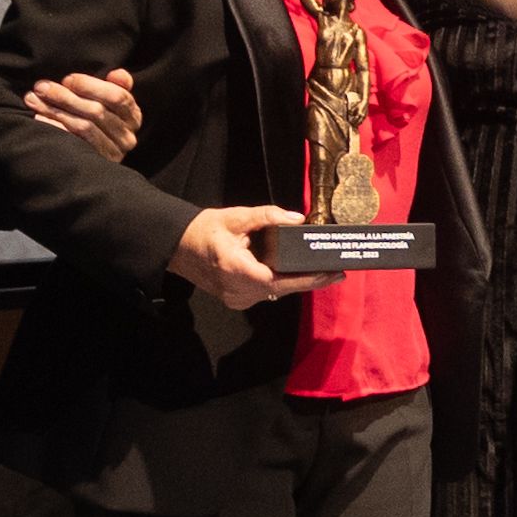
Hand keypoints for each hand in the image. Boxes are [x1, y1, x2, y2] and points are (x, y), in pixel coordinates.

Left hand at [24, 69, 141, 161]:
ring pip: (83, 126)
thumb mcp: (110, 103)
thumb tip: (117, 74)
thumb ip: (116, 86)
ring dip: (55, 110)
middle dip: (65, 96)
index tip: (67, 79)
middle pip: (97, 111)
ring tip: (33, 99)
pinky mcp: (95, 164)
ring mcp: (113, 153)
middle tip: (41, 87)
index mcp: (133, 117)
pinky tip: (39, 118)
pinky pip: (73, 142)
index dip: (91, 85)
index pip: (118, 97)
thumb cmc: (97, 121)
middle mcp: (127, 137)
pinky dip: (54, 127)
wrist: (87, 166)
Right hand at [168, 205, 341, 310]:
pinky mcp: (238, 299)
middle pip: (282, 289)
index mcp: (235, 269)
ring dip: (299, 283)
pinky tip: (300, 274)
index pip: (278, 280)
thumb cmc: (205, 230)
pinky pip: (267, 292)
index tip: (328, 272)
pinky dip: (284, 283)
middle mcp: (237, 290)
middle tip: (337, 271)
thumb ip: (267, 216)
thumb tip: (297, 218)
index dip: (306, 279)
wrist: (179, 247)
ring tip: (325, 272)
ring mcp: (237, 298)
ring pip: (276, 292)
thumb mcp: (236, 217)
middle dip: (311, 281)